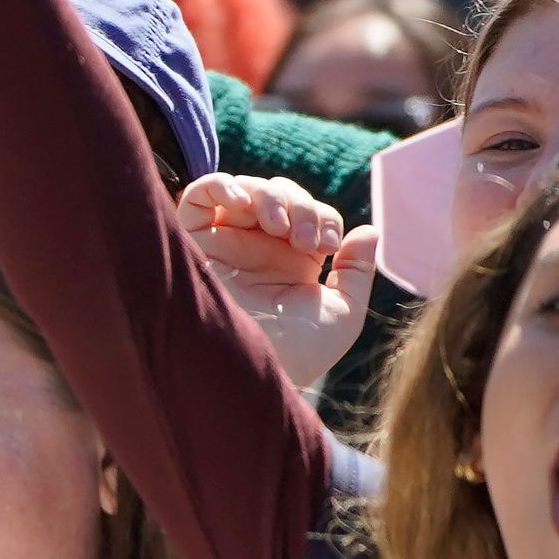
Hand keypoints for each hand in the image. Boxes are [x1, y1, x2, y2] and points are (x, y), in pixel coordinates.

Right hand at [180, 173, 377, 392]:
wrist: (251, 372)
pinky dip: (219, 186)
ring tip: (277, 226)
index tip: (327, 246)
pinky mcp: (190, 246)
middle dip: (300, 206)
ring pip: (244, 191)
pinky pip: (197, 198)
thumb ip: (358, 271)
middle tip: (306, 239)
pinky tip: (241, 201)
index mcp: (289, 265)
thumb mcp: (342, 314)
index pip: (307, 213)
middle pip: (278, 195)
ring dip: (270, 197)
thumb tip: (367, 230)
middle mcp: (254, 252)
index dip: (322, 216)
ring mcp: (223, 246)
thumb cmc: (297, 355)